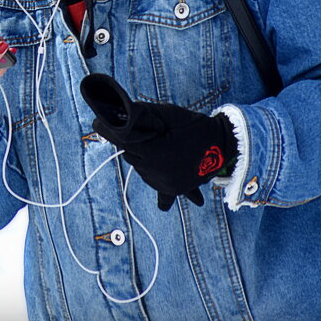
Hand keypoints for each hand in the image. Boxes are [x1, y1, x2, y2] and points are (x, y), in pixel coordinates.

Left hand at [80, 74, 236, 209]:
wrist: (223, 143)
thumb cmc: (192, 124)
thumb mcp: (164, 114)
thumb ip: (137, 117)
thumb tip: (110, 117)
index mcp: (152, 151)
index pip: (121, 140)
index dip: (112, 127)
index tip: (97, 120)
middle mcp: (155, 171)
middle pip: (131, 154)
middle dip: (136, 143)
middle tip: (153, 132)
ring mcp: (165, 183)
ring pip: (142, 168)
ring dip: (147, 159)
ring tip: (166, 148)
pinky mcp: (174, 189)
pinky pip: (163, 194)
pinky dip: (163, 196)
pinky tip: (163, 207)